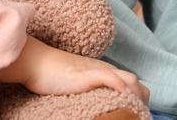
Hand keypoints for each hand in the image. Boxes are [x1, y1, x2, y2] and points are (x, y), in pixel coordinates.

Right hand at [0, 35, 149, 104]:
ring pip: (128, 79)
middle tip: (135, 115)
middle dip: (141, 100)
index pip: (133, 84)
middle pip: (136, 82)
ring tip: (132, 110)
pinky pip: (107, 76)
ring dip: (135, 96)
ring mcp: (95, 71)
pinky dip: (119, 85)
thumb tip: (99, 103)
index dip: (139, 99)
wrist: (35, 62)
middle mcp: (104, 70)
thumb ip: (91, 89)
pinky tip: (123, 95)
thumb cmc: (52, 75)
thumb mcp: (78, 84)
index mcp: (104, 72)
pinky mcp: (84, 75)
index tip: (134, 112)